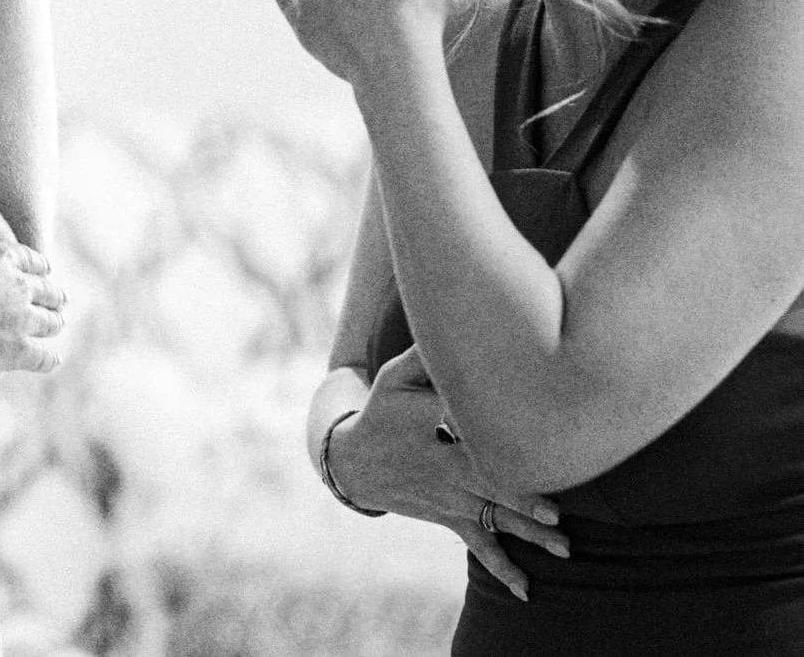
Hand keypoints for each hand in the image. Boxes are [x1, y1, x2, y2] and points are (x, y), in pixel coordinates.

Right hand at [0, 191, 64, 374]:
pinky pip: (40, 357)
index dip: (38, 264)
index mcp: (3, 259)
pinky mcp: (18, 351)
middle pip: (45, 291)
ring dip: (54, 322)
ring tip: (58, 323)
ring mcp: (22, 321)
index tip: (45, 268)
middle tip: (61, 297)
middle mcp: (20, 289)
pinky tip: (53, 361)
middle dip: (54, 294)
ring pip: (48, 322)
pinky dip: (48, 360)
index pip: (28, 259)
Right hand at [335, 347, 566, 599]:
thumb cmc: (382, 409)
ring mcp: (450, 497)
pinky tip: (527, 590)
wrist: (354, 461)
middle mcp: (444, 468)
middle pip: (487, 485)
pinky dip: (504, 568)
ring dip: (528, 533)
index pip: (467, 435)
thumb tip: (460, 327)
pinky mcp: (451, 518)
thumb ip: (425, 357)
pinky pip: (479, 546)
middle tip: (556, 515)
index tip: (528, 451)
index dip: (496, 445)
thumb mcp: (394, 377)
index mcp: (432, 430)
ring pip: (494, 517)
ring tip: (564, 546)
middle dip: (522, 501)